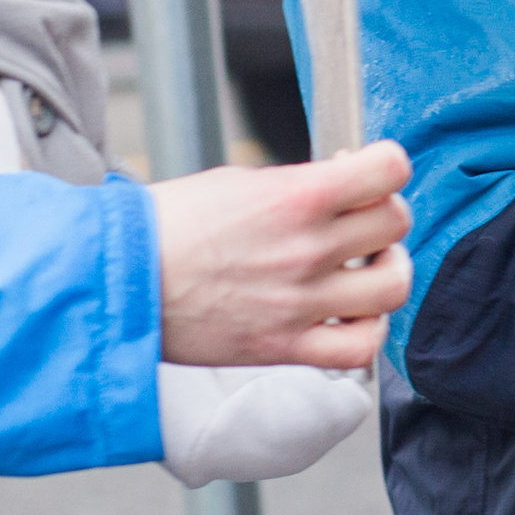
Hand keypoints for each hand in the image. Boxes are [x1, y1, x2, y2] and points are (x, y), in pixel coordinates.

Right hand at [151, 142, 412, 369]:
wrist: (119, 281)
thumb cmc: (167, 226)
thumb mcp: (238, 181)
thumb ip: (297, 187)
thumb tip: (337, 190)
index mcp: (295, 196)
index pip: (389, 168)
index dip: (386, 167)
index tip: (370, 175)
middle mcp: (306, 248)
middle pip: (395, 223)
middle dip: (384, 215)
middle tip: (361, 221)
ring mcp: (300, 301)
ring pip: (393, 285)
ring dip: (388, 272)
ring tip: (366, 269)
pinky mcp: (285, 346)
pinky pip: (361, 348)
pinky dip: (369, 331)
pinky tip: (351, 316)